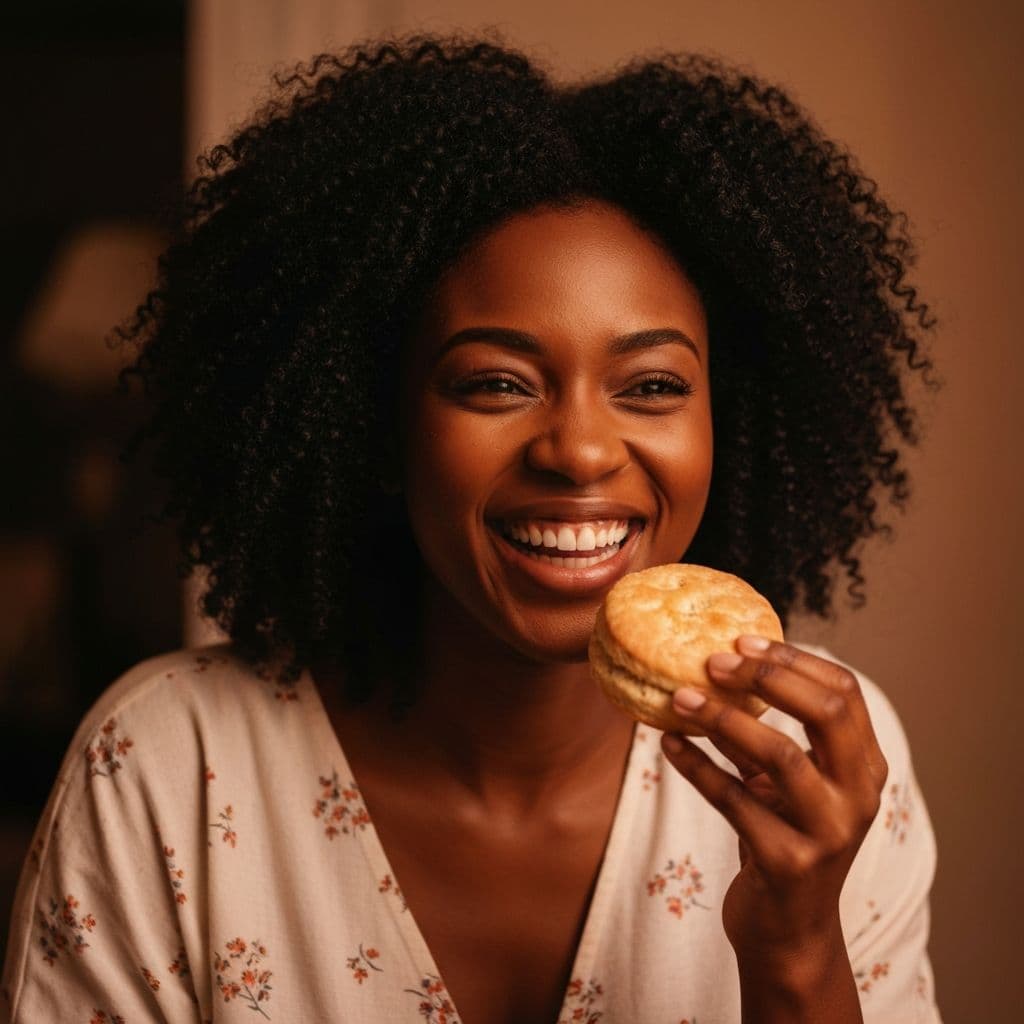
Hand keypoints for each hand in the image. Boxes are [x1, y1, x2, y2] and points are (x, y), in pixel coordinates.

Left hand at [659, 637, 887, 978]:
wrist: (788, 931)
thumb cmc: (785, 839)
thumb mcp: (787, 784)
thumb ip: (770, 733)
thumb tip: (719, 667)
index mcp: (865, 767)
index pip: (844, 692)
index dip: (794, 660)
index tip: (743, 639)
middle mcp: (857, 796)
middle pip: (824, 713)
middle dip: (767, 678)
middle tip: (713, 661)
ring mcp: (828, 832)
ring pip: (779, 756)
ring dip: (723, 720)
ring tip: (678, 698)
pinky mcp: (788, 863)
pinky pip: (733, 801)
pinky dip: (695, 767)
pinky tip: (666, 744)